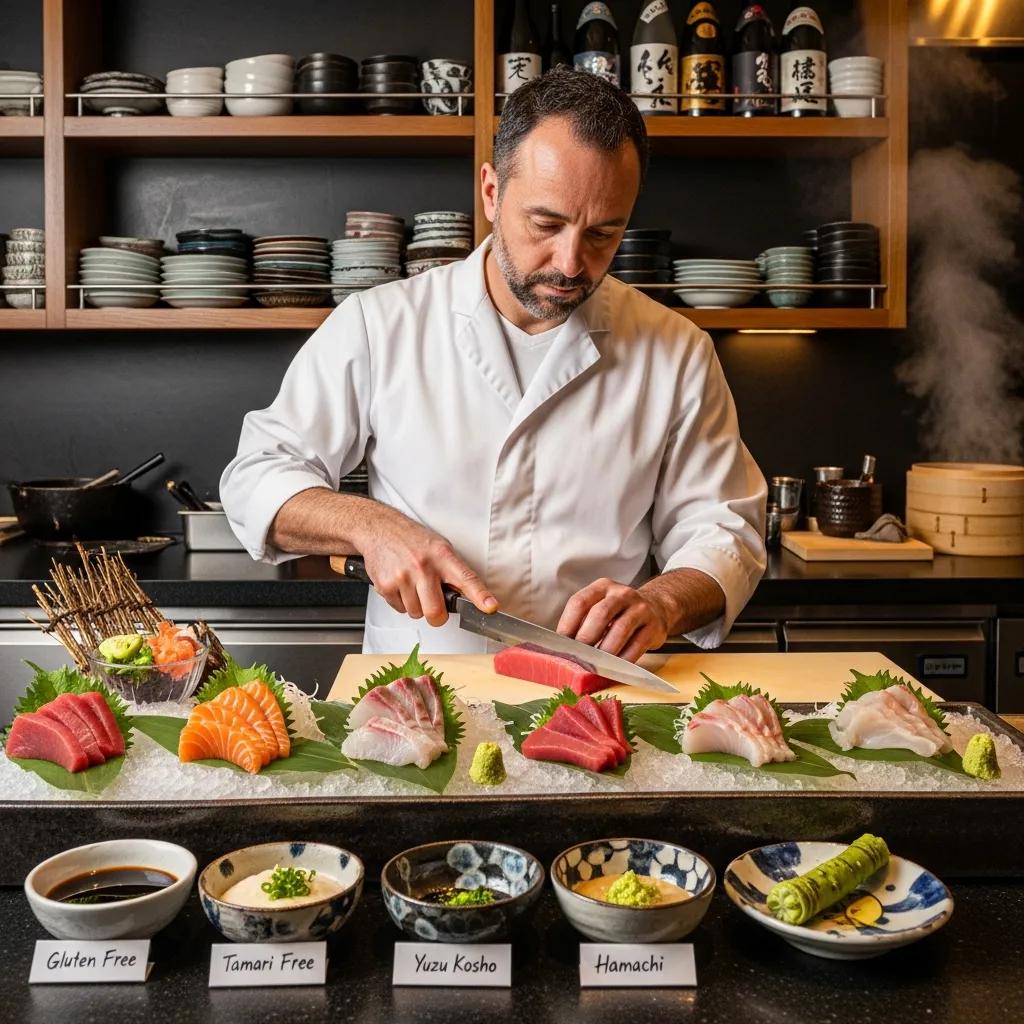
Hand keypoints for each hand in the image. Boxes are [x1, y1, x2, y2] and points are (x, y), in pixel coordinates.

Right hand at [361, 509, 497, 626]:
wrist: (380, 528)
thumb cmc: (412, 539)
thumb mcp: (440, 547)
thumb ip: (453, 571)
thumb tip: (469, 598)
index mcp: (442, 556)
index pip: (466, 579)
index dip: (480, 596)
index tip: (490, 607)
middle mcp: (423, 567)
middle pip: (435, 612)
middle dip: (437, 615)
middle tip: (435, 605)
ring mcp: (403, 577)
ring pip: (416, 613)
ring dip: (417, 606)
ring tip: (413, 586)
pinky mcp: (386, 585)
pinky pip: (399, 609)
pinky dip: (402, 602)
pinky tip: (401, 585)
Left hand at [556, 577, 670, 662]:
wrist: (656, 608)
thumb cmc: (619, 613)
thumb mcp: (601, 606)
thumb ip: (584, 621)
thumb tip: (563, 648)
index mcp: (602, 587)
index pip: (579, 602)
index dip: (568, 624)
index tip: (562, 645)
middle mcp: (621, 594)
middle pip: (599, 614)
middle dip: (586, 638)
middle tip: (579, 656)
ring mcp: (640, 608)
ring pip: (620, 629)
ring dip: (605, 651)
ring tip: (596, 664)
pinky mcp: (654, 625)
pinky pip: (637, 645)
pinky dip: (624, 659)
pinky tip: (615, 666)